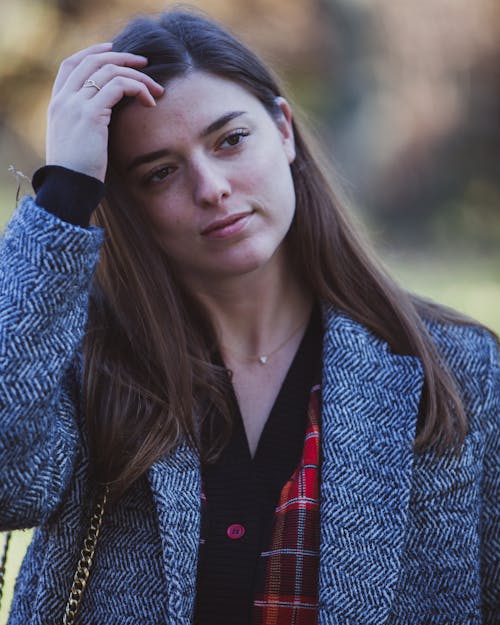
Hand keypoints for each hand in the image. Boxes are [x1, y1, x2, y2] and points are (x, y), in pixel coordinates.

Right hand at [46, 43, 163, 181]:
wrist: (68, 187)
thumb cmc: (78, 172)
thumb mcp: (78, 143)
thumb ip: (87, 125)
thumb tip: (106, 120)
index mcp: (57, 104)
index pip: (71, 64)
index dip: (93, 53)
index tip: (114, 51)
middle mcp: (64, 99)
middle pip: (92, 61)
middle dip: (121, 57)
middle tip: (145, 62)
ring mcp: (75, 104)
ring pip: (109, 71)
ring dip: (137, 75)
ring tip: (156, 89)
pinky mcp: (90, 114)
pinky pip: (118, 86)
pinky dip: (137, 88)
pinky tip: (150, 103)